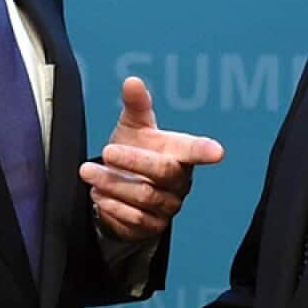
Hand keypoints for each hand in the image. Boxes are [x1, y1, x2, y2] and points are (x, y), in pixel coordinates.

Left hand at [79, 77, 224, 241]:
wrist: (120, 186)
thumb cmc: (135, 150)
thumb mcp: (133, 126)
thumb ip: (136, 104)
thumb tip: (132, 81)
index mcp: (180, 153)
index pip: (196, 151)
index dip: (205, 151)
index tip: (217, 152)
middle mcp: (179, 181)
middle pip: (163, 172)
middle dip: (133, 161)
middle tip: (106, 151)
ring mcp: (168, 205)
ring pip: (144, 196)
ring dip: (113, 183)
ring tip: (90, 172)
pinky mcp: (152, 225)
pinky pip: (134, 218)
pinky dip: (112, 205)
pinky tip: (98, 193)